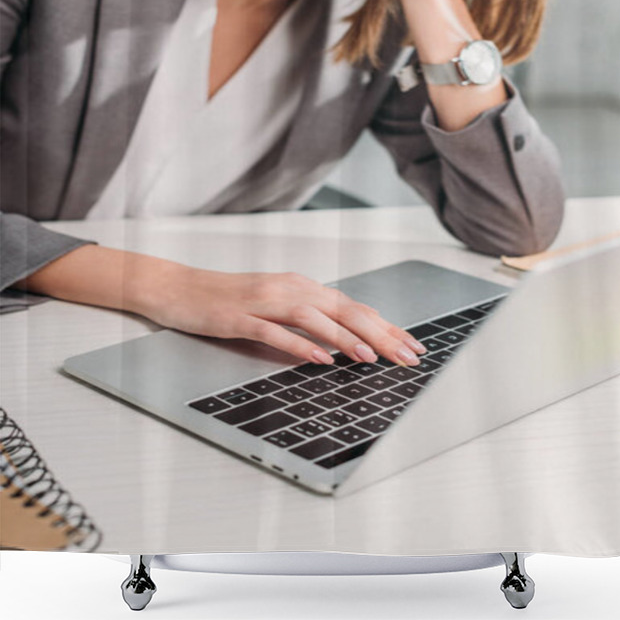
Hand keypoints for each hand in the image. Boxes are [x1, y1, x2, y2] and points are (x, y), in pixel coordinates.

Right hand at [140, 265, 426, 367]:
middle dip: (381, 335)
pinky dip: (300, 345)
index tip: (412, 346)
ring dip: (346, 339)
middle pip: (344, 311)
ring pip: (315, 318)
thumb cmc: (232, 299)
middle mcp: (290, 289)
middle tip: (406, 357)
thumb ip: (313, 316)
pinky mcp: (240, 317)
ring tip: (372, 358)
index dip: (387, 327)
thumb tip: (353, 334)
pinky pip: (275, 332)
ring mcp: (265, 302)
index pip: (354, 307)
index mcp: (303, 287)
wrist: (180, 288)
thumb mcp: (279, 303)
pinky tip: (320, 358)